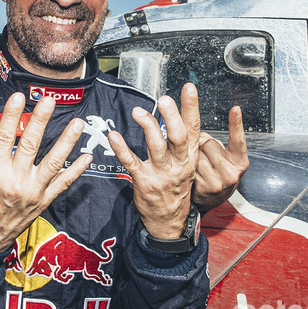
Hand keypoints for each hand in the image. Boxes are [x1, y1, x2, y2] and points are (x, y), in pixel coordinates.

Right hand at [0, 92, 90, 252]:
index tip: (18, 97)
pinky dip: (76, 170)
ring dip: (66, 142)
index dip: (11, 116)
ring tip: (77, 123)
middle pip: (30, 146)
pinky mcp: (44, 201)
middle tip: (49, 101)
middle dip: (40, 121)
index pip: (3, 138)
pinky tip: (87, 156)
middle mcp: (15, 181)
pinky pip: (63, 184)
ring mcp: (32, 192)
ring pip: (52, 163)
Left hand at [108, 83, 201, 239]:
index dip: (191, 107)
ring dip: (147, 126)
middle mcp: (178, 164)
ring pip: (156, 146)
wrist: (169, 220)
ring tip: (137, 111)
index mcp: (189, 156)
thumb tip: (175, 114)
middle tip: (164, 99)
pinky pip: (131, 163)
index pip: (193, 127)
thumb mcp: (186, 164)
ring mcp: (161, 173)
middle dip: (171, 116)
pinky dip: (122, 148)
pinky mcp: (144, 182)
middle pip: (178, 136)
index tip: (189, 88)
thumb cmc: (175, 186)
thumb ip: (182, 142)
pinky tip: (114, 136)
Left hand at [192, 106, 247, 212]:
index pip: (238, 140)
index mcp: (240, 163)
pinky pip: (187, 165)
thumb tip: (197, 135)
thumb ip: (214, 143)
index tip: (235, 109)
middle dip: (203, 144)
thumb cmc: (218, 171)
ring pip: (196, 153)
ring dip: (193, 154)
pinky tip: (191, 172)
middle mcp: (231, 174)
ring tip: (199, 164)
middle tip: (206, 155)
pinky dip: (186, 165)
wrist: (212, 199)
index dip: (236, 123)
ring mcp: (216, 183)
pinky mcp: (201, 189)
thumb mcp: (226, 157)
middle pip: (209, 143)